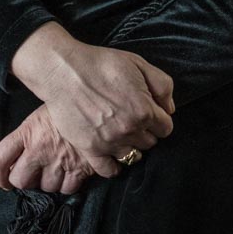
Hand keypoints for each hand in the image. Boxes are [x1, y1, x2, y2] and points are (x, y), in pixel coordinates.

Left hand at [0, 102, 101, 195]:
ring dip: (50, 181)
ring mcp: (60, 162)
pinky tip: (73, 171)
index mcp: (28, 133)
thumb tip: (19, 153)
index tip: (3, 181)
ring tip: (58, 168)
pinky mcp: (80, 170)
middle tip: (35, 173)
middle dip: (26, 180)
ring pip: (46, 187)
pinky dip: (69, 184)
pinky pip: (67, 189)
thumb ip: (29, 134)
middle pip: (21, 181)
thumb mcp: (43, 112)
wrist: (101, 105)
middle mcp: (40, 150)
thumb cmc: (70, 106)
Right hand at [8, 23, 175, 172]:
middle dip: (146, 132)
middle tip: (133, 120)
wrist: (63, 72)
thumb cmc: (100, 64)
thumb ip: (162, 85)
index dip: (159, 119)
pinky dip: (113, 166)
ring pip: (133, 156)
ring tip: (122, 135)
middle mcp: (130, 130)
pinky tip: (112, 155)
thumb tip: (169, 108)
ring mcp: (110, 142)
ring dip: (131, 146)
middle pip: (150, 143)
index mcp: (144, 111)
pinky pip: (109, 170)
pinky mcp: (90, 149)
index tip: (150, 113)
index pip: (166, 128)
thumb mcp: (139, 64)